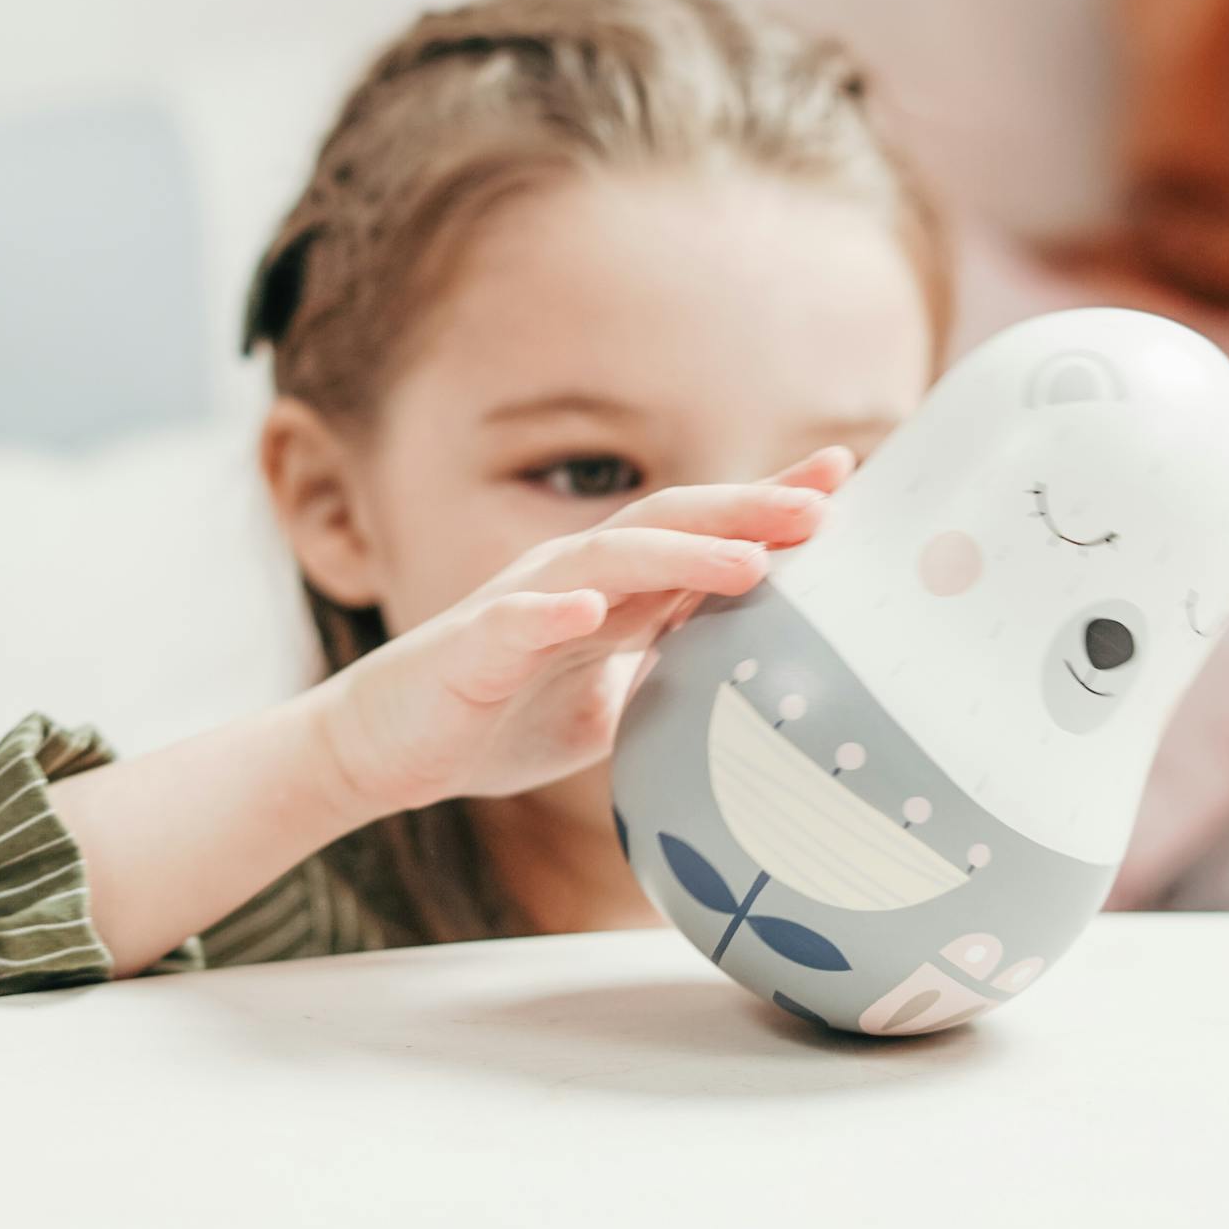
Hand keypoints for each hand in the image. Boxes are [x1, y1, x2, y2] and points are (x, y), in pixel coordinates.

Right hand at [315, 450, 853, 818]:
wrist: (384, 750)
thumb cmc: (494, 719)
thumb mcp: (608, 700)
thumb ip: (667, 670)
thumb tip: (753, 676)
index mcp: (610, 592)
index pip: (699, 533)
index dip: (766, 504)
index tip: (843, 478)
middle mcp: (570, 581)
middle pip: (666, 524)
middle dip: (744, 511)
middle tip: (822, 503)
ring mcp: (518, 608)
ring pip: (604, 561)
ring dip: (677, 556)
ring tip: (747, 562)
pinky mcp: (468, 649)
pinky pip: (511, 624)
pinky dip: (550, 612)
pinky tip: (589, 611)